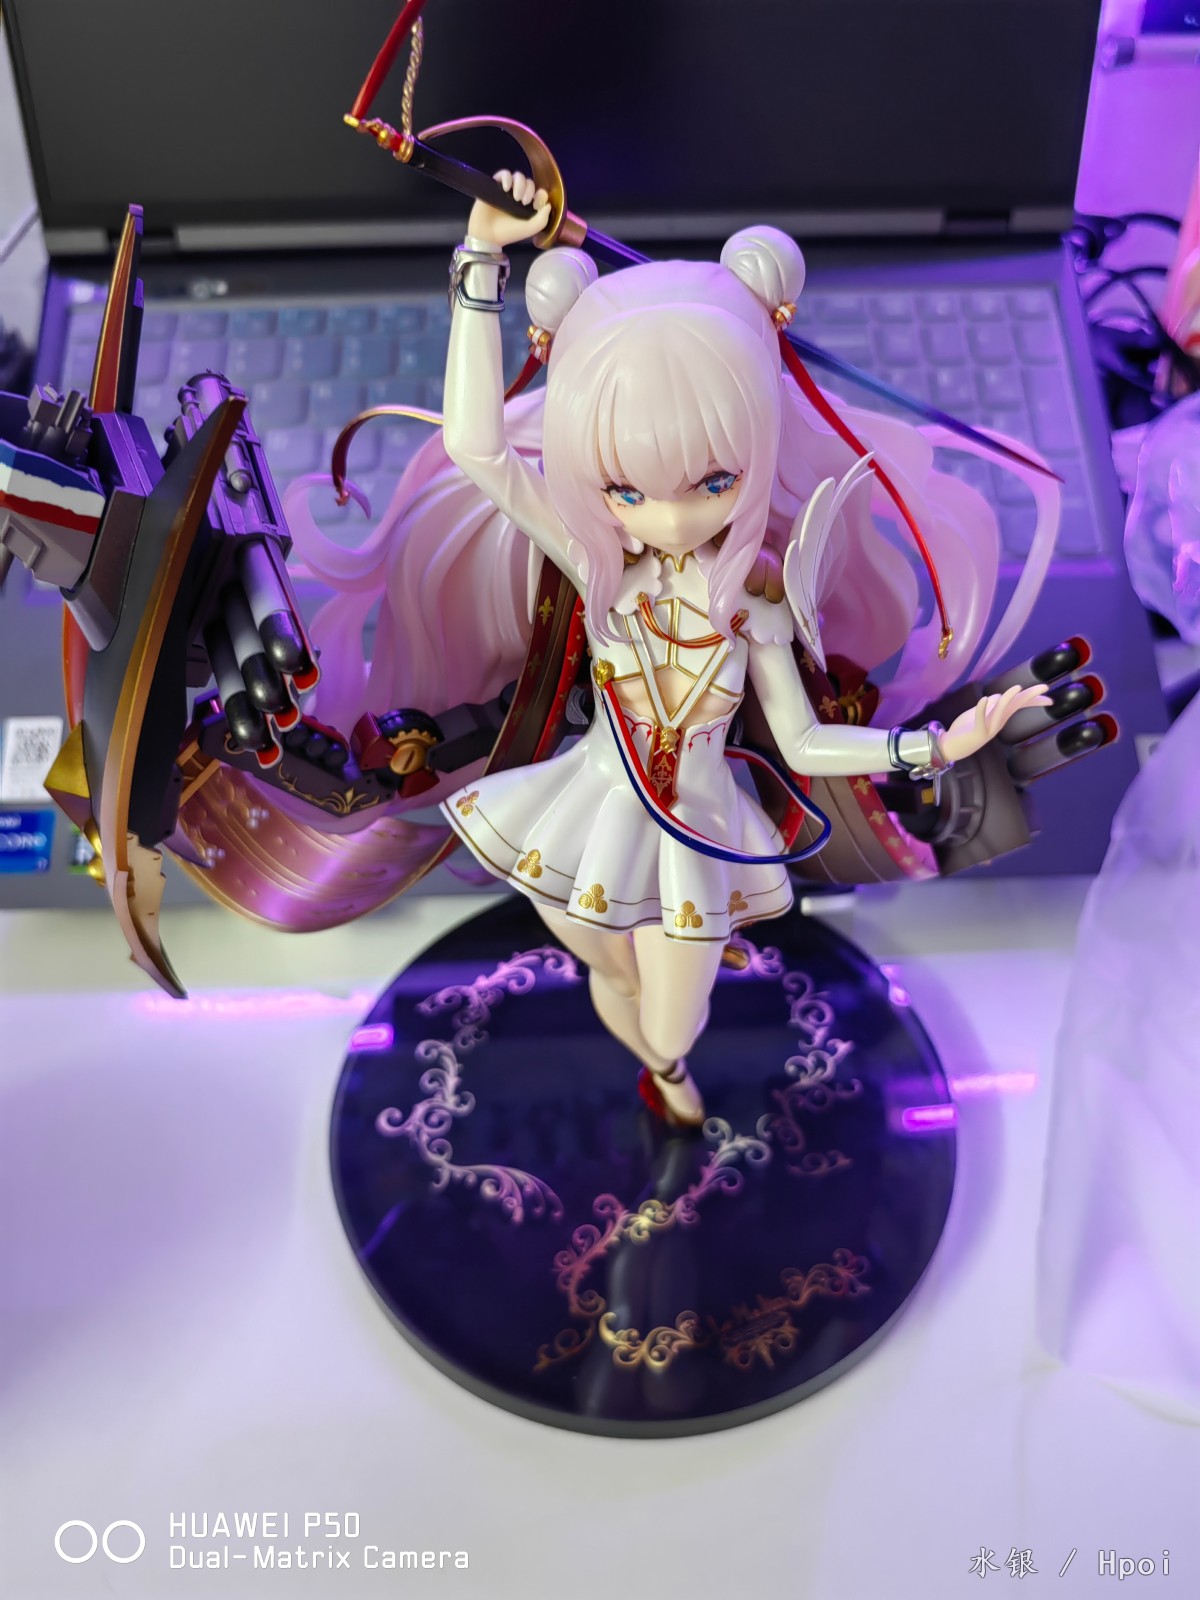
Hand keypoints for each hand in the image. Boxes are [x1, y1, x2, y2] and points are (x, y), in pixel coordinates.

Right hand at [467, 169, 549, 247]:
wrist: (488, 235)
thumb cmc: (508, 233)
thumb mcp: (530, 229)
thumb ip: (542, 219)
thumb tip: (548, 205)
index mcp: (528, 206)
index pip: (539, 192)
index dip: (541, 195)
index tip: (536, 205)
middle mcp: (518, 196)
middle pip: (529, 182)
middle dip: (529, 190)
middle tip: (524, 202)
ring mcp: (506, 190)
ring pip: (518, 176)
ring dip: (520, 184)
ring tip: (515, 197)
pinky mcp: (495, 186)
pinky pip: (504, 173)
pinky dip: (507, 177)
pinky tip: (506, 188)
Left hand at [936, 683, 1051, 763]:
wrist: (950, 746)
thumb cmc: (966, 729)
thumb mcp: (980, 714)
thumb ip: (991, 706)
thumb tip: (999, 696)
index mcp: (1000, 717)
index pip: (1020, 704)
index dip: (1033, 699)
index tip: (1048, 693)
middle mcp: (998, 722)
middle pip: (1016, 706)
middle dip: (1030, 696)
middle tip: (1045, 687)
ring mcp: (989, 728)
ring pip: (1000, 712)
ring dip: (1008, 700)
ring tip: (1017, 688)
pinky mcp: (977, 733)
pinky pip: (981, 720)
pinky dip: (982, 709)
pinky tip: (984, 699)